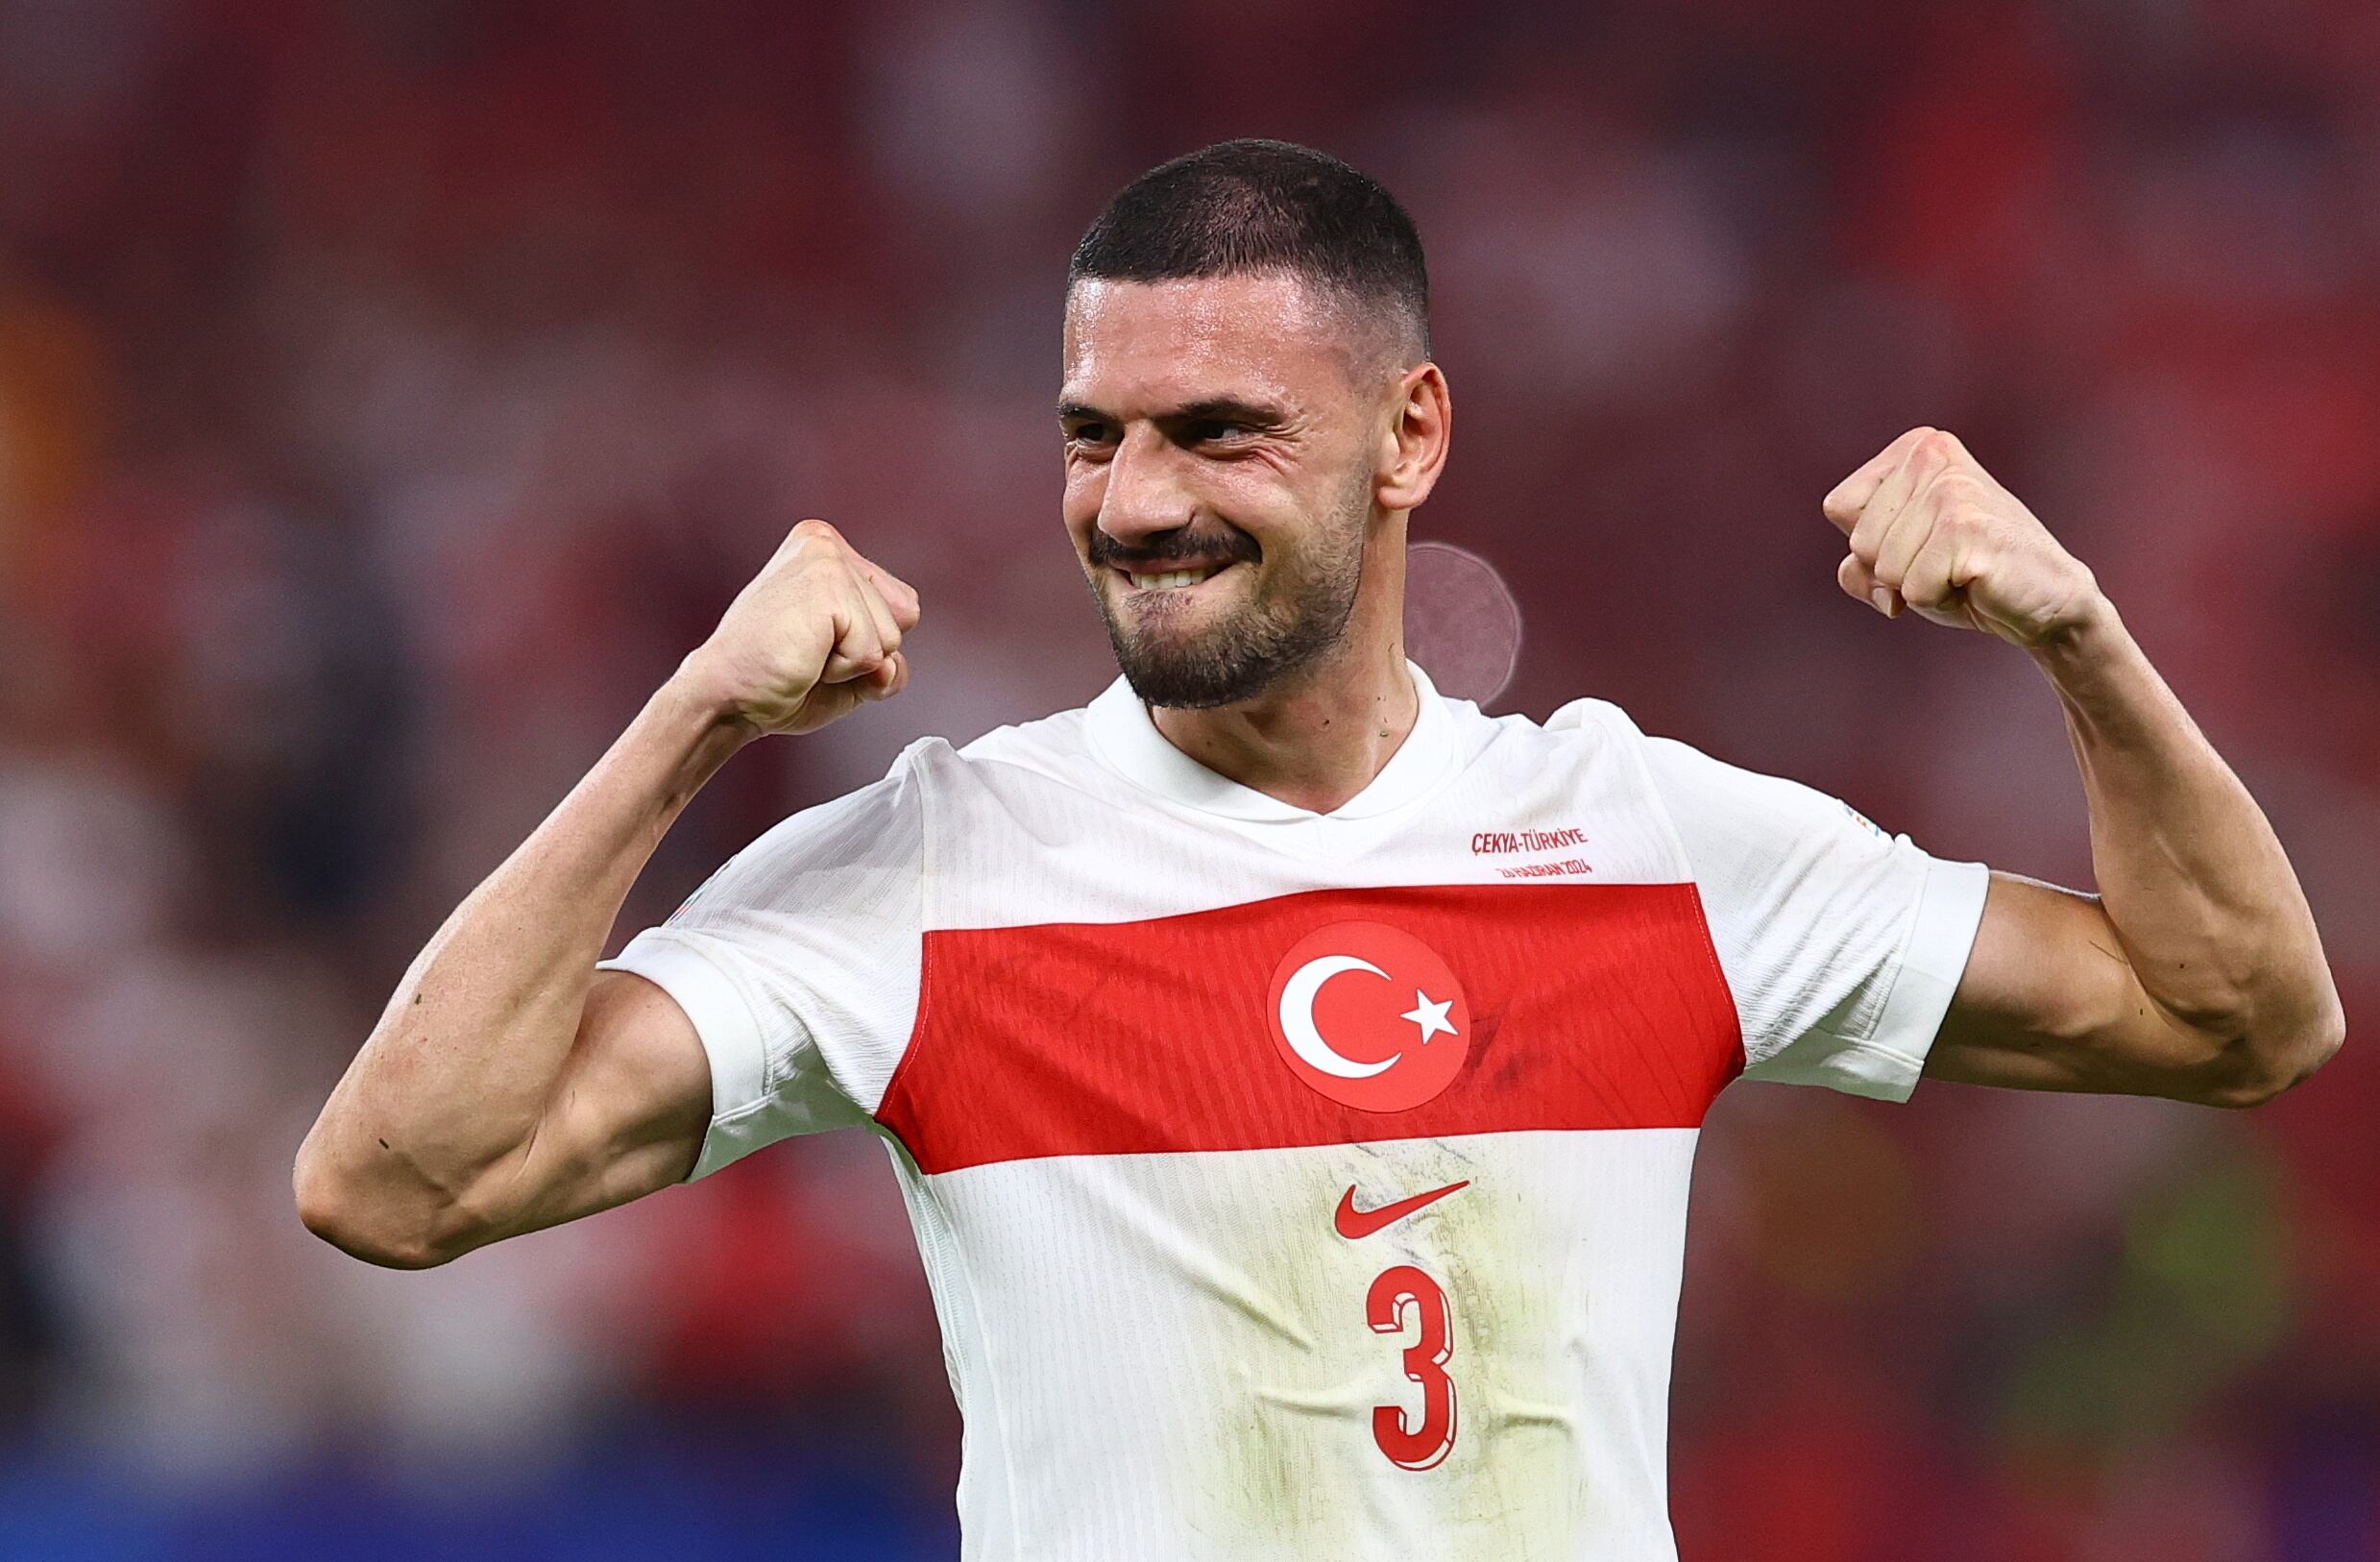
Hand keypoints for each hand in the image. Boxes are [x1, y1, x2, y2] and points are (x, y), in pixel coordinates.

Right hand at [673, 520, 922, 734]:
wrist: (725, 699)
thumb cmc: (775, 679)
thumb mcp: (851, 668)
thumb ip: (888, 661)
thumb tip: (890, 665)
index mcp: (827, 551)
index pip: (903, 606)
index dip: (870, 643)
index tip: (815, 644)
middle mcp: (825, 545)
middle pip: (904, 617)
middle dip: (863, 654)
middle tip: (805, 653)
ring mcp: (826, 561)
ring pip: (892, 637)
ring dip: (851, 664)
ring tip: (803, 655)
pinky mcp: (827, 588)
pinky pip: (873, 653)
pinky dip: (843, 672)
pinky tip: (803, 659)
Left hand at [1822, 428, 2103, 647]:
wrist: (2044, 599)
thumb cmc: (1966, 576)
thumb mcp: (1897, 564)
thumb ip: (1857, 568)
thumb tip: (1872, 581)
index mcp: (1916, 447)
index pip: (1839, 507)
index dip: (1869, 545)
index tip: (1918, 542)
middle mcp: (1933, 454)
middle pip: (1859, 540)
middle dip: (1893, 569)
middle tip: (1945, 561)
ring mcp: (1952, 489)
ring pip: (1884, 567)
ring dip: (1918, 585)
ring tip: (1961, 570)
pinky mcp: (1968, 528)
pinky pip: (1913, 587)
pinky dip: (1938, 598)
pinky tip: (1975, 581)